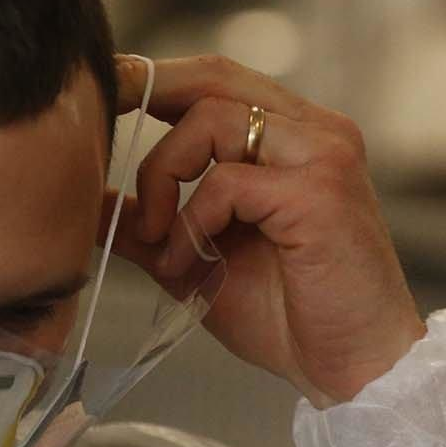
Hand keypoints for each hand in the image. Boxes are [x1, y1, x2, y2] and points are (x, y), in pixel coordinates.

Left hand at [110, 54, 424, 406]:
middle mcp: (314, 132)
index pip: (214, 81)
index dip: (152, 80)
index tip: (99, 97)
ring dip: (163, 177)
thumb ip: (150, 224)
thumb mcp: (197, 261)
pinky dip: (191, 222)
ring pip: (213, 120)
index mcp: (291, 139)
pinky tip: (185, 262)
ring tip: (157, 239)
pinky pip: (226, 181)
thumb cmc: (289, 317)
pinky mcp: (319, 191)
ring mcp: (322, 155)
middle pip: (213, 77)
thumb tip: (91, 200)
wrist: (354, 369)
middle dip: (145, 90)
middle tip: (98, 121)